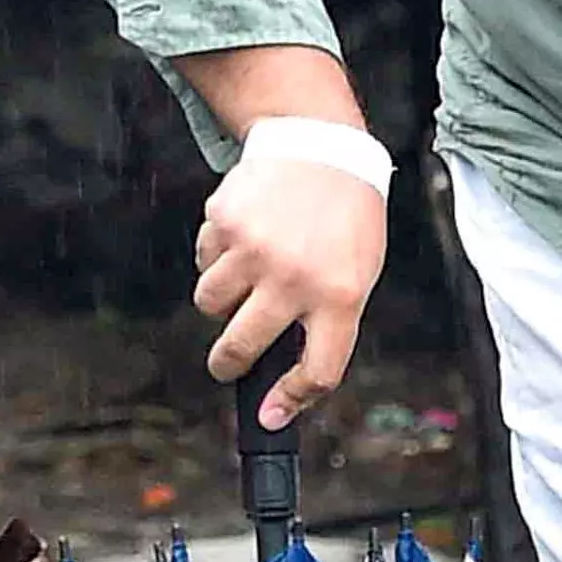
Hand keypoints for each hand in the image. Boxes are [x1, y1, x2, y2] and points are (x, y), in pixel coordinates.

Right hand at [194, 146, 388, 427]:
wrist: (322, 147)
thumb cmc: (346, 216)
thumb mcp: (357, 272)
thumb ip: (326, 322)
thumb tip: (284, 377)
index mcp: (340, 296)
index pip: (316, 370)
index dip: (289, 401)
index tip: (270, 414)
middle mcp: (295, 278)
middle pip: (242, 347)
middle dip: (227, 364)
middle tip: (226, 362)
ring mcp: (256, 251)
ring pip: (211, 305)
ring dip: (222, 301)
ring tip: (247, 275)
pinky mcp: (225, 223)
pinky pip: (203, 262)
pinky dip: (217, 258)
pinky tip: (244, 237)